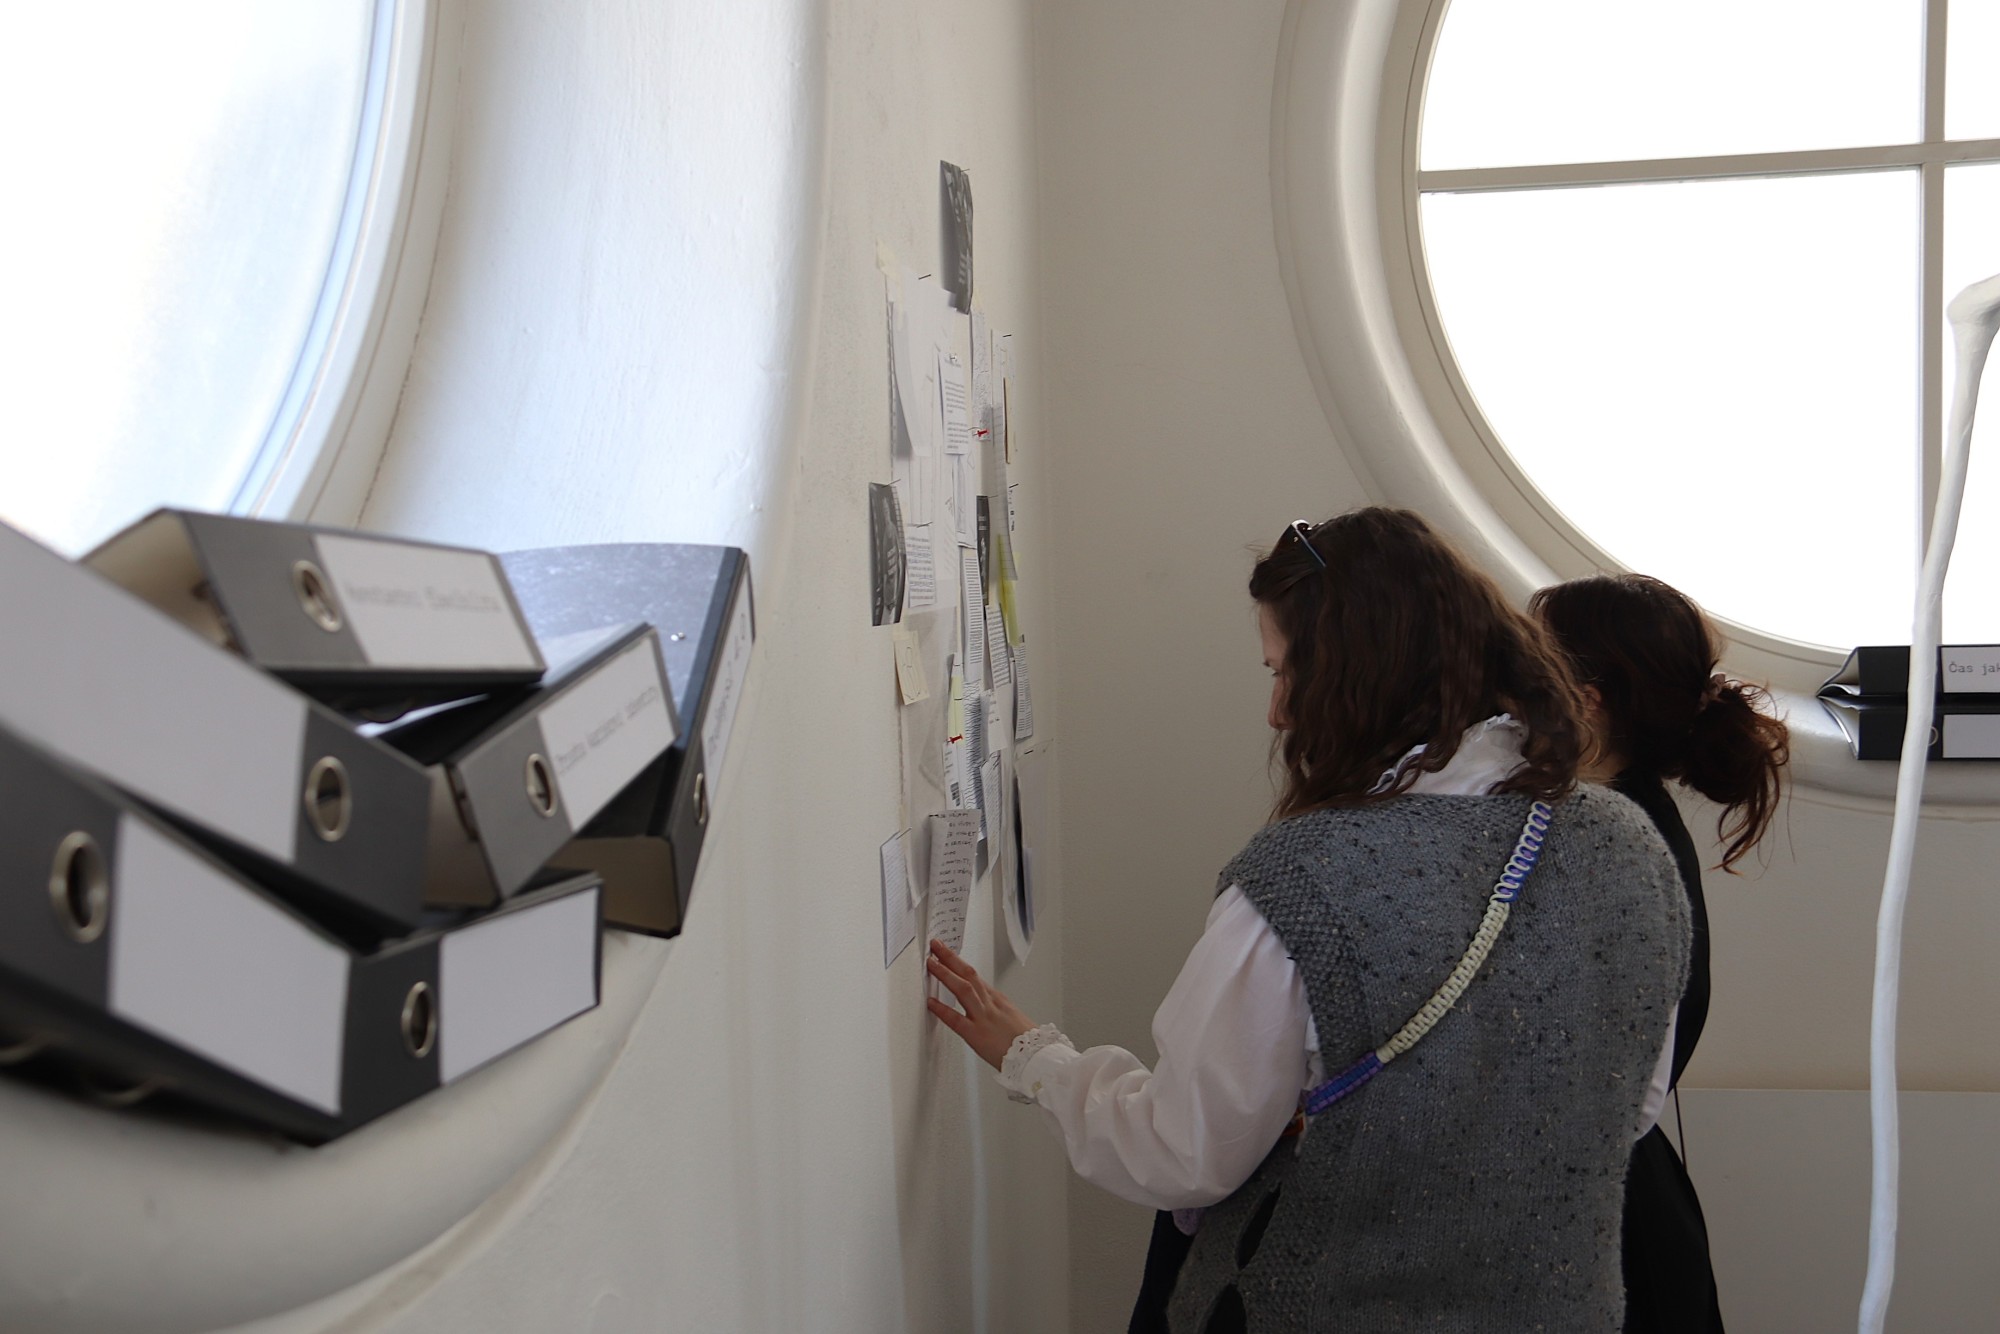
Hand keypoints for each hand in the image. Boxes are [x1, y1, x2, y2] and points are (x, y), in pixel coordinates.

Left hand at [925, 939, 1035, 1069]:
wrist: (1036, 1056)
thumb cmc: (1026, 1041)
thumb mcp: (1011, 1018)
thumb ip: (994, 1009)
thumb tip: (981, 1004)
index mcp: (998, 999)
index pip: (975, 975)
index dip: (958, 962)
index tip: (946, 952)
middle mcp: (990, 1004)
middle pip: (968, 974)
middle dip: (950, 958)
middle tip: (936, 945)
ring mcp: (983, 1017)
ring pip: (963, 989)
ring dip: (945, 973)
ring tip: (931, 963)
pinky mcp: (977, 1035)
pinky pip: (956, 1019)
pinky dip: (942, 1009)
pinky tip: (930, 1002)